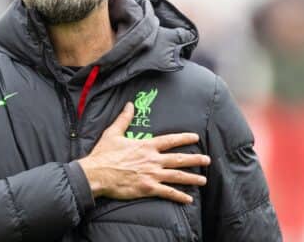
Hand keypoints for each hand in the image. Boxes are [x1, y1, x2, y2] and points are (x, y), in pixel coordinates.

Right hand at [77, 102, 209, 203]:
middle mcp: (152, 159)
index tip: (195, 137)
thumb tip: (129, 104)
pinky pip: (167, 192)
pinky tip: (189, 198)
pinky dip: (179, 196)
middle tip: (207, 159)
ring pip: (177, 176)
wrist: (97, 174)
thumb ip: (124, 119)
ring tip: (203, 180)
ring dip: (192, 178)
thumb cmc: (104, 154)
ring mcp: (151, 175)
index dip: (184, 138)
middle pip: (179, 159)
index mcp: (146, 146)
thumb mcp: (113, 133)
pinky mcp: (148, 188)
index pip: (170, 140)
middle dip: (195, 159)